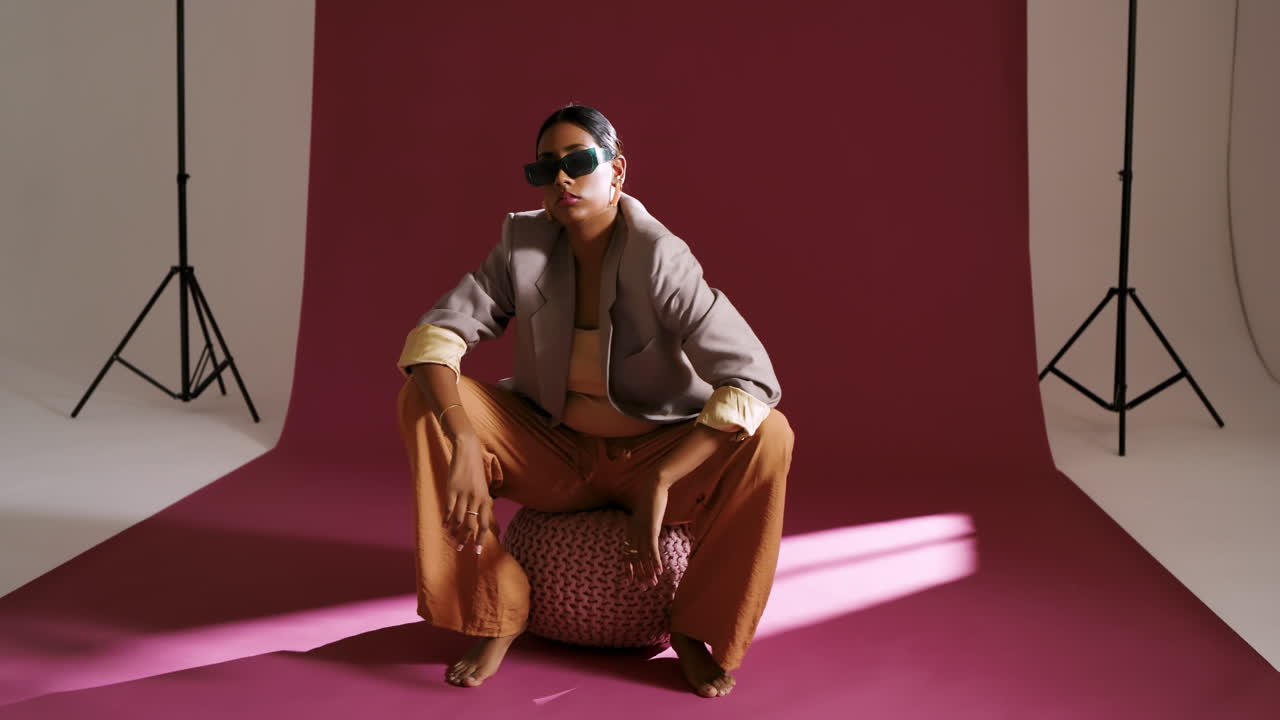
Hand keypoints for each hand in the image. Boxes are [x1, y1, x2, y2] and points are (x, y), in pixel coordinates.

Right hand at [442, 436, 492, 555]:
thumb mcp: (483, 487)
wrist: (468, 451)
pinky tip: (444, 525)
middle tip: (459, 548)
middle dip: (465, 539)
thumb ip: (484, 502)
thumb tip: (484, 518)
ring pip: (459, 519)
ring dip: (454, 530)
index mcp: (485, 499)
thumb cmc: (476, 471)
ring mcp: (463, 494)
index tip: (476, 551)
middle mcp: (476, 498)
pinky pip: (449, 508)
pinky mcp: (452, 489)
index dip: (480, 539)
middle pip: (471, 524)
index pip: (484, 524)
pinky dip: (446, 518)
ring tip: (451, 536)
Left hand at [623, 473, 670, 587]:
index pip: (627, 554)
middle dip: (639, 574)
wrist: (652, 486)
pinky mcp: (651, 529)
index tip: (629, 581)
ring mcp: (642, 532)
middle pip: (635, 558)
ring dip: (648, 571)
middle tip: (643, 587)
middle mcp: (634, 534)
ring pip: (643, 556)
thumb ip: (644, 523)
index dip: (628, 568)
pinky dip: (655, 561)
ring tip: (652, 583)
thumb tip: (646, 529)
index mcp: (631, 531)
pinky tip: (659, 570)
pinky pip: (652, 548)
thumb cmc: (649, 498)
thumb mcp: (644, 514)